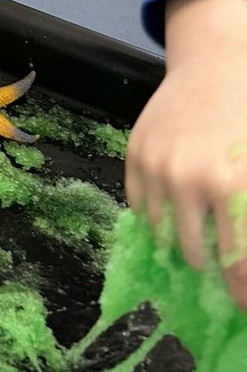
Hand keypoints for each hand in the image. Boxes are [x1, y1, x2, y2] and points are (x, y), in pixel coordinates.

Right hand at [126, 0, 246, 310]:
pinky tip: (178, 199)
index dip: (240, 291)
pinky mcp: (135, 154)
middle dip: (213, 265)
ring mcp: (158, 167)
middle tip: (222, 261)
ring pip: (163, 234)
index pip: (237, 264)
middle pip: (196, 255)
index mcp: (234, 187)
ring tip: (199, 227)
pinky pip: (141, 206)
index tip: (242, 306)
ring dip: (183, 238)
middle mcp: (191, 181)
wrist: (218, 65)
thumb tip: (242, 275)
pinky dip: (159, 211)